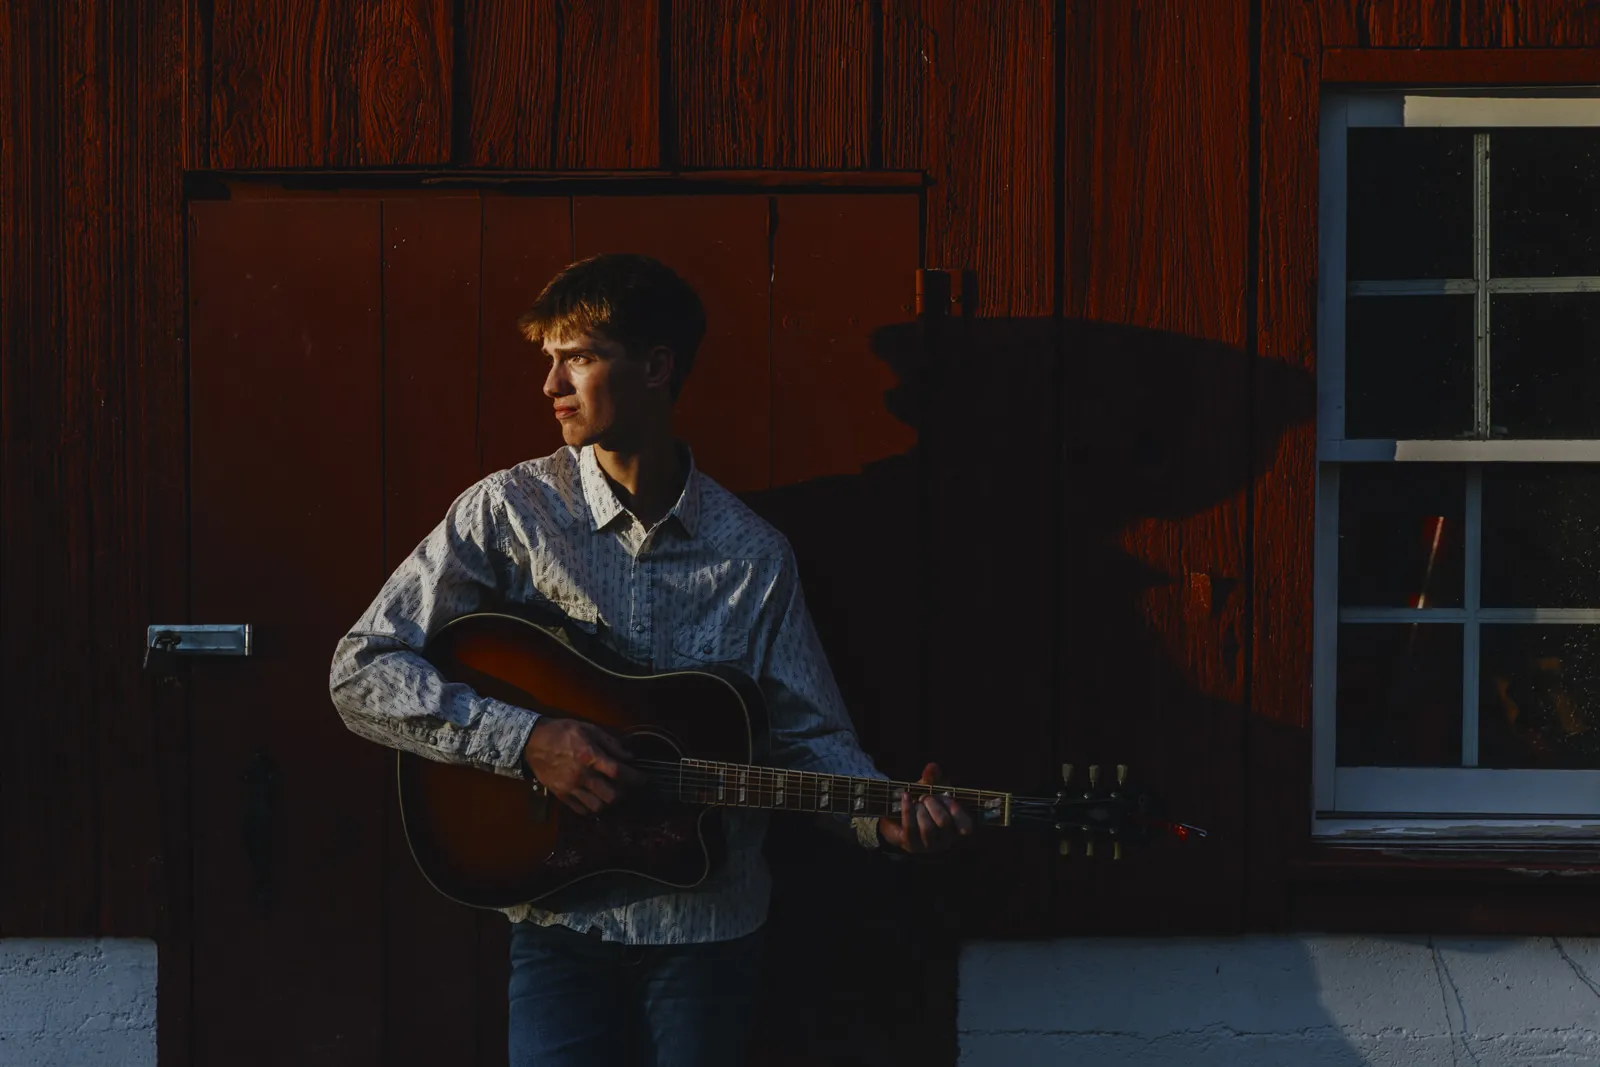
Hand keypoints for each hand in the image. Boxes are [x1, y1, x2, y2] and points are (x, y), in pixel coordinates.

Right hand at [522, 718, 644, 815]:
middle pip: (611, 796)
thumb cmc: (562, 732)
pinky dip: (592, 808)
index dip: (636, 778)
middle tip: (627, 787)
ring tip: (611, 793)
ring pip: (598, 807)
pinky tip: (595, 798)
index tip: (644, 780)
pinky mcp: (561, 795)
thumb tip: (630, 756)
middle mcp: (581, 776)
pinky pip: (581, 810)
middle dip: (624, 793)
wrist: (532, 742)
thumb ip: (611, 744)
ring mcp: (570, 788)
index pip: (619, 772)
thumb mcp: (588, 729)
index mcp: (589, 756)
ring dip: (608, 802)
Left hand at [877, 762, 973, 853]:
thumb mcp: (929, 790)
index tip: (948, 798)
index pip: (966, 826)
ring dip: (920, 809)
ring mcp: (927, 845)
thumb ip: (933, 779)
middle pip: (944, 822)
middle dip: (934, 805)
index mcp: (955, 829)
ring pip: (927, 827)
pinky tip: (905, 796)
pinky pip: (910, 826)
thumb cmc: (920, 805)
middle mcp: (944, 841)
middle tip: (925, 797)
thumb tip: (932, 767)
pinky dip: (907, 808)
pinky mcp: (910, 844)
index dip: (958, 811)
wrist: (896, 819)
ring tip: (916, 802)